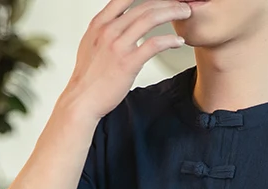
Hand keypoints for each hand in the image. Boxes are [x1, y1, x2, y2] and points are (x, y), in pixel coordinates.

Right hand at [64, 0, 191, 120]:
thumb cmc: (89, 77)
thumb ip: (105, 31)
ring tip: (185, 14)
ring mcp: (118, 45)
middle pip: (143, 6)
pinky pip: (154, 44)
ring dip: (172, 13)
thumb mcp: (91, 45)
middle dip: (166, 2)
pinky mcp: (128, 62)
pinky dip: (169, 40)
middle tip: (181, 4)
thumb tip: (119, 24)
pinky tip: (178, 41)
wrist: (82, 100)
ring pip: (150, 19)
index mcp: (100, 23)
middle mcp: (108, 30)